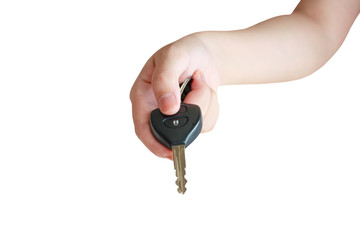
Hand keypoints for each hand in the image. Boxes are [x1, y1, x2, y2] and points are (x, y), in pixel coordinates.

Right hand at [130, 33, 220, 158]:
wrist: (205, 53)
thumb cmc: (184, 51)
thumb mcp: (172, 57)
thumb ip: (165, 80)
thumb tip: (167, 108)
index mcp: (143, 96)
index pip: (142, 128)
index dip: (154, 144)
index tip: (171, 152)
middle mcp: (156, 109)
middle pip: (172, 131)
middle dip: (192, 112)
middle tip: (199, 87)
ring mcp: (175, 116)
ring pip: (194, 127)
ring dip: (205, 103)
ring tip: (200, 82)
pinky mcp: (191, 118)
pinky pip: (206, 124)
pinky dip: (212, 106)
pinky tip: (205, 89)